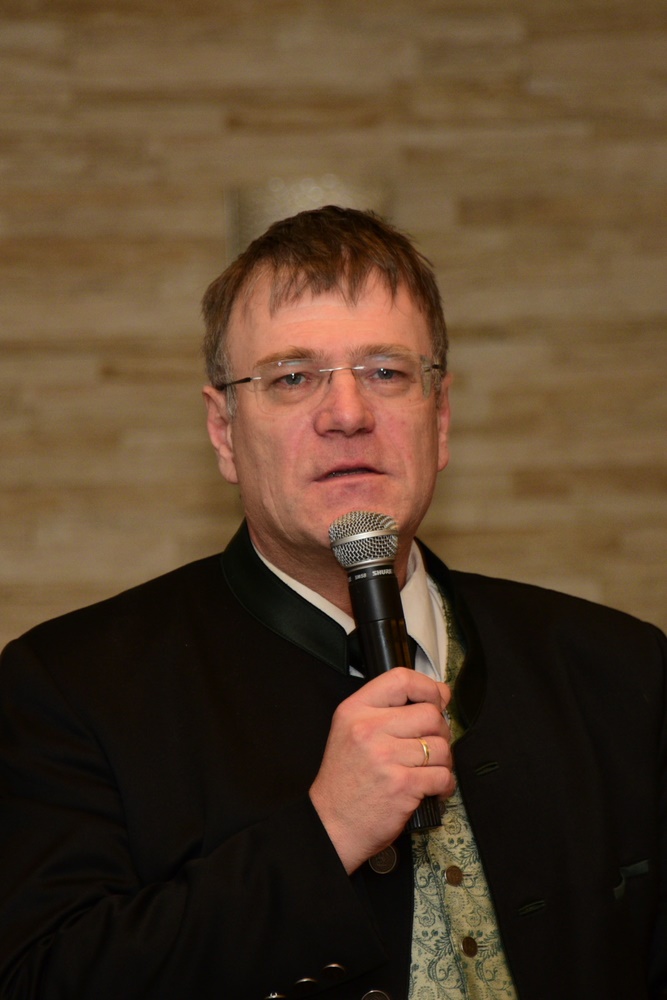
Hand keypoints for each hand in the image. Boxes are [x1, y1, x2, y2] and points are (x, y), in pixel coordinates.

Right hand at [309, 668, 454, 872]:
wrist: (331, 825)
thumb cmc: (345, 781)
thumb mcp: (350, 731)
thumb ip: (386, 711)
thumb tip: (436, 697)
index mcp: (355, 710)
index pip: (401, 679)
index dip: (428, 686)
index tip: (437, 698)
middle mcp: (369, 729)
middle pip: (429, 714)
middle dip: (440, 731)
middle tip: (431, 744)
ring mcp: (386, 757)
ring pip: (441, 745)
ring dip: (443, 761)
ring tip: (428, 769)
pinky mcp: (402, 785)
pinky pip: (443, 775)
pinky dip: (444, 784)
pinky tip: (431, 788)